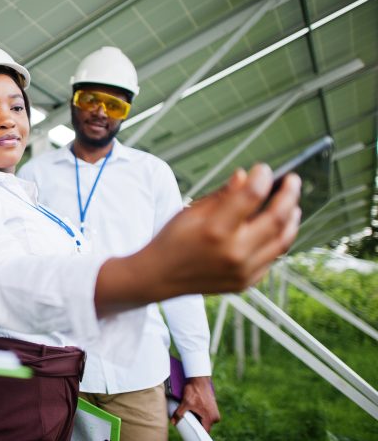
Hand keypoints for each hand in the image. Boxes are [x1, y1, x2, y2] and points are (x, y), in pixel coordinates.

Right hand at [147, 164, 300, 295]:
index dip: (262, 177)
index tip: (264, 169)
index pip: (251, 195)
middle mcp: (232, 252)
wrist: (160, 276)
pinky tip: (277, 228)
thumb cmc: (173, 240)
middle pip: (277, 218)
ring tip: (292, 205)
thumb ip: (222, 195)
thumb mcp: (191, 211)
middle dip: (288, 194)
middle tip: (292, 181)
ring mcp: (242, 270)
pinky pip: (273, 258)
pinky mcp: (246, 282)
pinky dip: (278, 239)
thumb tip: (245, 176)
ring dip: (292, 218)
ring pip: (283, 240)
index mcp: (215, 230)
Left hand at [172, 376, 219, 431]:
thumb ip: (179, 414)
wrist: (199, 379)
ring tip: (192, 411)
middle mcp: (215, 416)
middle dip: (197, 423)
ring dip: (198, 417)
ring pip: (205, 420)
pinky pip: (206, 415)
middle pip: (204, 426)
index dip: (197, 430)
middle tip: (190, 417)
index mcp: (210, 418)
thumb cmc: (194, 390)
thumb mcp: (185, 402)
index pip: (204, 431)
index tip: (192, 429)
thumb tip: (173, 422)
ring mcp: (215, 412)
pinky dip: (200, 413)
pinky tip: (195, 408)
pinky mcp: (213, 407)